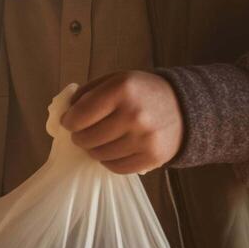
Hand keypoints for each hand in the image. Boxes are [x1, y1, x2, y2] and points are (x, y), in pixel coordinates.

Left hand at [62, 71, 183, 174]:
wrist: (183, 108)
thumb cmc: (142, 92)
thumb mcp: (116, 80)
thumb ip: (88, 93)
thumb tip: (64, 114)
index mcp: (122, 89)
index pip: (79, 115)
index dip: (69, 121)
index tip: (70, 121)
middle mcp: (133, 114)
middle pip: (87, 138)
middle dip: (80, 137)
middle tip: (84, 133)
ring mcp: (144, 138)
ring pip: (99, 155)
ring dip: (94, 150)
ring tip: (101, 140)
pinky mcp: (151, 158)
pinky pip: (115, 167)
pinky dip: (109, 161)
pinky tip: (114, 150)